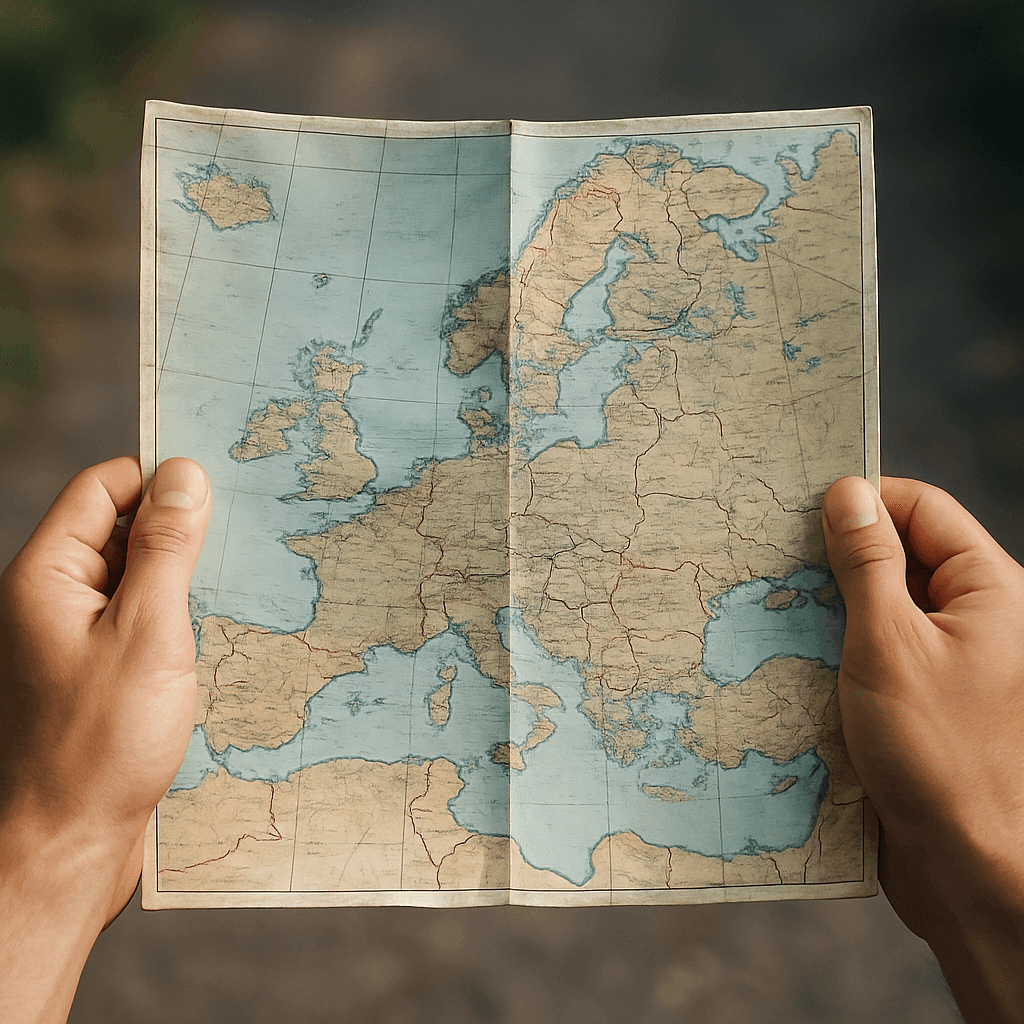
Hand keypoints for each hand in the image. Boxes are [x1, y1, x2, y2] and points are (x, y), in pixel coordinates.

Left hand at [0, 457, 208, 1023]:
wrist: (67, 846)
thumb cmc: (100, 744)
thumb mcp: (147, 632)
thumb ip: (165, 548)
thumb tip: (185, 473)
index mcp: (48, 575)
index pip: (102, 488)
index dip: (159, 479)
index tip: (223, 487)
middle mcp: (55, 598)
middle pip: (122, 529)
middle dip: (182, 531)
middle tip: (245, 540)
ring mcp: (77, 636)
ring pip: (139, 577)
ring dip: (187, 579)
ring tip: (237, 593)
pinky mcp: (101, 671)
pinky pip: (144, 620)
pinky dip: (181, 618)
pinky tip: (220, 636)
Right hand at [823, 476, 1023, 1023]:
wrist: (965, 866)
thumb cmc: (937, 753)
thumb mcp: (889, 645)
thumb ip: (867, 564)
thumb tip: (846, 493)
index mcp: (988, 589)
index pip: (921, 509)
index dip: (862, 501)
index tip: (797, 512)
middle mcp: (971, 617)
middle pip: (897, 554)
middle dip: (833, 556)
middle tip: (769, 559)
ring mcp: (943, 659)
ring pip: (876, 605)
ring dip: (825, 605)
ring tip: (766, 607)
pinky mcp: (916, 697)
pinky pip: (870, 650)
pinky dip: (831, 646)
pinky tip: (784, 656)